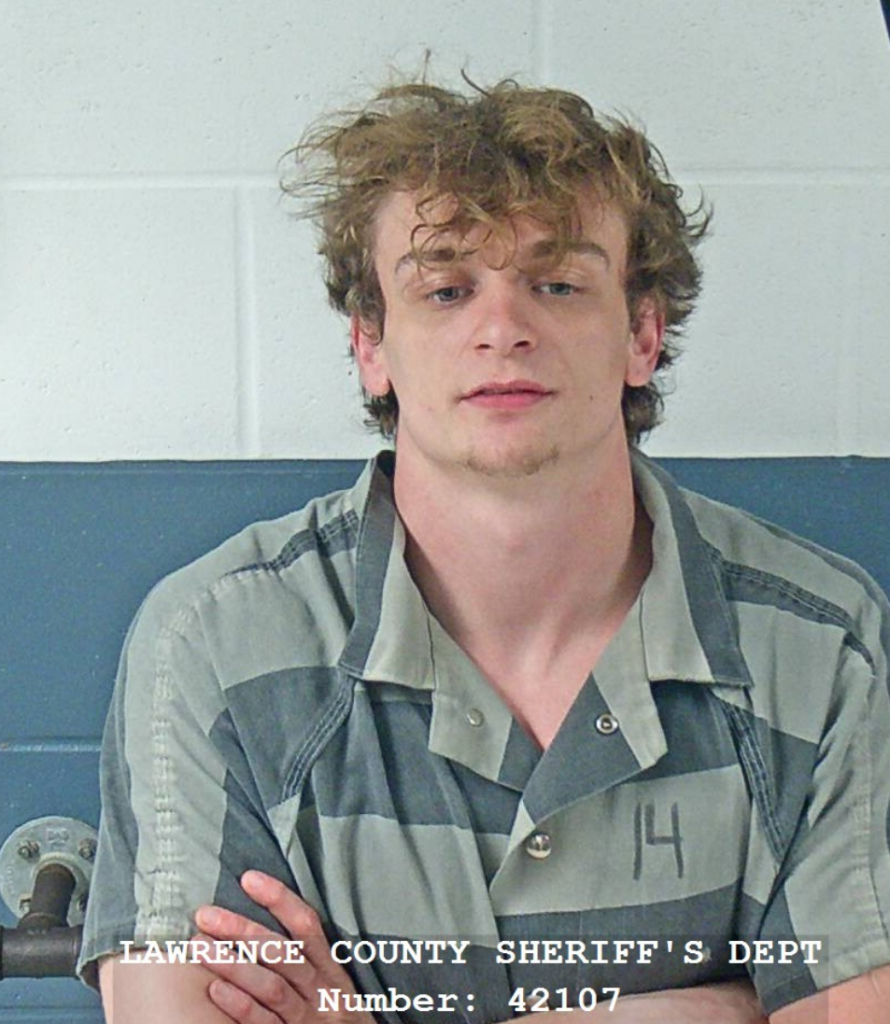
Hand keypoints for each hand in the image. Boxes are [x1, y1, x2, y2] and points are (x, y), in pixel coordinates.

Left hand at [193, 870, 372, 1023]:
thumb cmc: (339, 1021)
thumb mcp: (333, 988)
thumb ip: (307, 962)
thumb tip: (262, 929)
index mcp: (331, 970)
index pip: (306, 925)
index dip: (279, 899)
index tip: (249, 879)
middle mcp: (321, 991)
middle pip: (282, 953)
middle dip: (242, 930)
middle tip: (206, 914)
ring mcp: (308, 1019)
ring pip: (271, 986)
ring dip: (233, 964)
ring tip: (200, 946)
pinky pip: (266, 1023)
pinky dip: (241, 1006)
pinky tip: (215, 990)